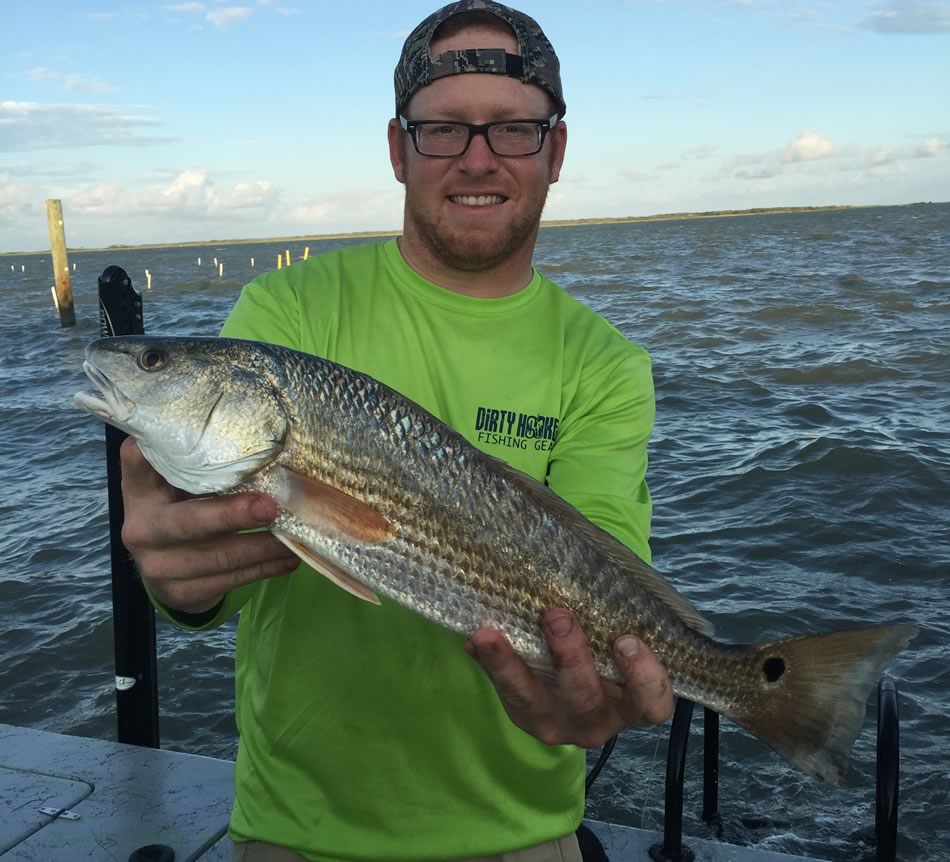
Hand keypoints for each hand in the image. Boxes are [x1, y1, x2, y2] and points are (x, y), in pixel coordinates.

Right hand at [119, 437, 298, 613]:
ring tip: (294, 534)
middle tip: (269, 506)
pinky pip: (229, 580)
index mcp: (139, 489)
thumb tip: (258, 439)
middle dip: (231, 515)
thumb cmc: (183, 508)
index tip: (196, 439)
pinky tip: (287, 558)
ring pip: (218, 557)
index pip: (138, 461)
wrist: (168, 568)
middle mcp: (140, 528)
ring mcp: (157, 566)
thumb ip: (200, 463)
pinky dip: (264, 568)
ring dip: (263, 546)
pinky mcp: (180, 592)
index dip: (157, 452)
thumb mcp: (180, 483)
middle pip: (187, 522)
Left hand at [465, 609, 672, 747]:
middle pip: (586, 699)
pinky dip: (487, 665)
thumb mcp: (618, 638)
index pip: (652, 704)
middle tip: (557, 616)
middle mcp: (596, 720)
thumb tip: (584, 564)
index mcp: (631, 703)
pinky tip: (473, 640)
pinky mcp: (522, 715)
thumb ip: (615, 617)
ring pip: (532, 701)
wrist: (573, 681)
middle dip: (570, 657)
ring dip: (510, 664)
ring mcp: (555, 722)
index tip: (627, 641)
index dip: (645, 678)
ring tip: (489, 633)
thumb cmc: (609, 647)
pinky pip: (503, 693)